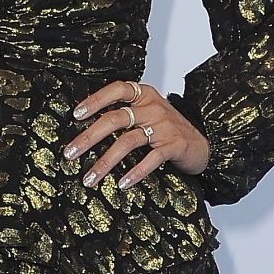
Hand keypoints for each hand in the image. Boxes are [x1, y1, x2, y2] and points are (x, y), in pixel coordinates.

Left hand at [63, 79, 210, 190]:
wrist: (203, 144)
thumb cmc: (168, 130)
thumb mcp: (147, 114)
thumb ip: (124, 114)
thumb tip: (86, 128)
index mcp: (144, 95)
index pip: (116, 90)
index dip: (95, 101)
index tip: (76, 116)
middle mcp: (153, 107)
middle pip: (115, 119)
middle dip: (88, 138)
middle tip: (70, 154)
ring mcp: (165, 126)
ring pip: (127, 142)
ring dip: (105, 162)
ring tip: (90, 179)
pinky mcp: (175, 145)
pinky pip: (151, 159)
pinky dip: (135, 172)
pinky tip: (122, 184)